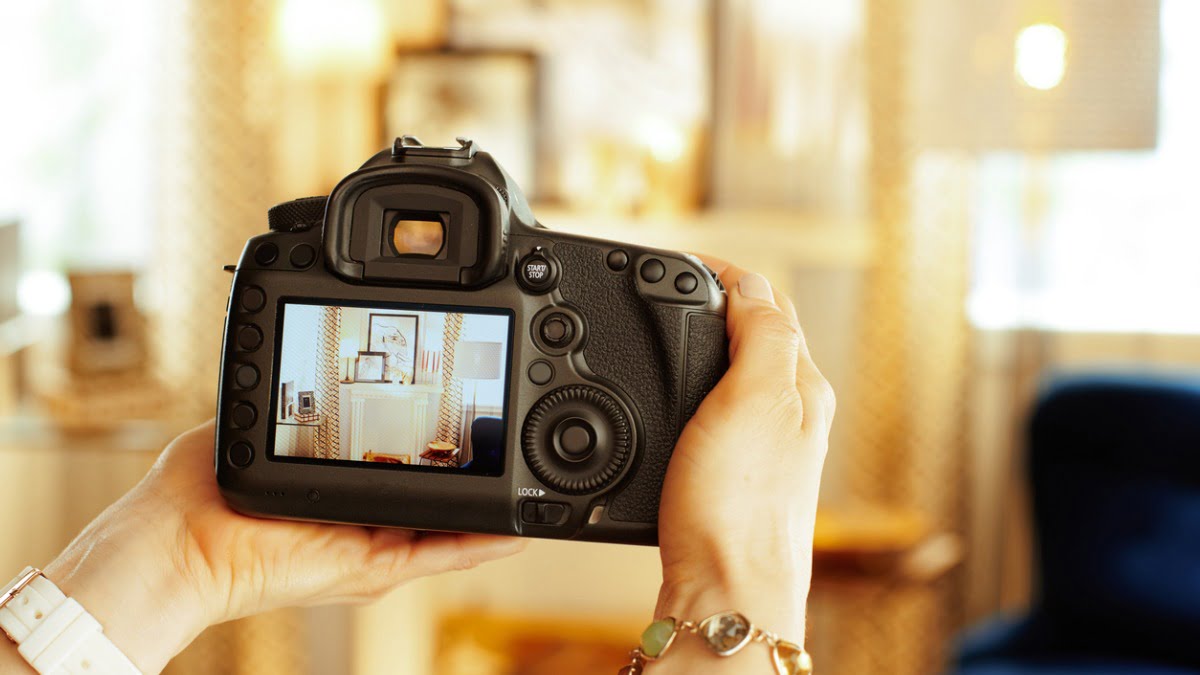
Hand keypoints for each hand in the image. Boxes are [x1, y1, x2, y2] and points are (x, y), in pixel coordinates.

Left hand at [30, 423, 524, 672]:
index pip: (402, 469)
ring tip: (530, 490)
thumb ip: (296, 405)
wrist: (181, 541)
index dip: (437, 452)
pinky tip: (514, 530)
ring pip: (447, 530)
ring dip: (490, 514)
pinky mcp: (370, 566)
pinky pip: (437, 554)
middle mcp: (361, 519)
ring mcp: (369, 546)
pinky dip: (480, 543)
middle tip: (514, 452)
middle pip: (434, 501)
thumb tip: (309, 369)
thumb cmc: (203, 490)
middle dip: (476, 479)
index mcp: (339, 488)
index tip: (470, 427)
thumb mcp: (263, 430)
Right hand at [652, 258, 833, 666]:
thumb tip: (750, 284)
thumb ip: (761, 334)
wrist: (725, 591)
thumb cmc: (739, 508)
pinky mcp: (733, 476)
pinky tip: (674, 397)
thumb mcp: (754, 399)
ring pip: (739, 370)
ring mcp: (764, 446)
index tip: (676, 259)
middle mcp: (791, 412)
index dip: (724, 272)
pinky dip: (695, 384)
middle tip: (668, 282)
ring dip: (708, 338)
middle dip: (718, 299)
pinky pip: (718, 409)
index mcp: (802, 385)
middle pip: (760, 332)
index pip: (769, 302)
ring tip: (669, 322)